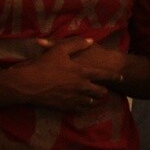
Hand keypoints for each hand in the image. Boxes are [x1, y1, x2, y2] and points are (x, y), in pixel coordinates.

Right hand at [7, 39, 121, 111]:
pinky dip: (83, 107)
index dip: (114, 77)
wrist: (28, 84)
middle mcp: (82, 87)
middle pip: (100, 92)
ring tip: (95, 99)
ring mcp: (74, 98)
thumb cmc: (44, 65)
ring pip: (91, 102)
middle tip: (105, 90)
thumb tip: (90, 40)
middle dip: (104, 91)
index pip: (104, 75)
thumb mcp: (60, 50)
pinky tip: (82, 105)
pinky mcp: (65, 107)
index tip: (121, 78)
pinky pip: (79, 109)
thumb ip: (77, 44)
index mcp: (83, 72)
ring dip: (94, 100)